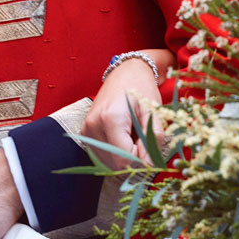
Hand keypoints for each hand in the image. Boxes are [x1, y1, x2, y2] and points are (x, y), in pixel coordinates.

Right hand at [81, 49, 171, 168]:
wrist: (125, 73)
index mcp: (110, 119)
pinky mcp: (85, 133)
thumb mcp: (153, 112)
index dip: (140, 160)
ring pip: (108, 163)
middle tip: (141, 138)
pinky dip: (115, 152)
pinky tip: (123, 136)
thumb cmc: (141, 89)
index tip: (149, 146)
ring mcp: (86, 130)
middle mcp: (93, 126)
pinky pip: (102, 155)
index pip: (123, 159)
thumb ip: (153, 140)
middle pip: (115, 164)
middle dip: (133, 158)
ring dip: (124, 156)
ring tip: (132, 135)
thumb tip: (149, 166)